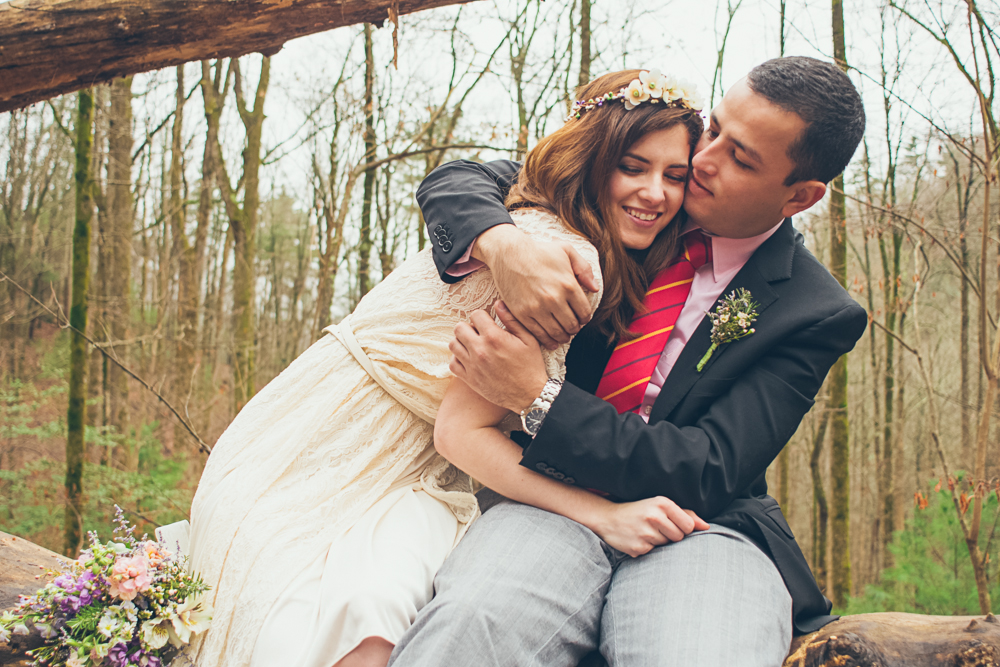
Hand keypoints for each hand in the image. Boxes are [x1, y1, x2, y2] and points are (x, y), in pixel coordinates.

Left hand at [449, 305, 547, 412]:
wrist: (530, 395)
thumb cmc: (531, 366)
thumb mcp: (529, 339)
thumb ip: (512, 320)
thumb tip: (498, 303)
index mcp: (494, 338)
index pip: (475, 315)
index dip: (482, 316)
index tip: (488, 323)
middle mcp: (480, 350)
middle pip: (459, 328)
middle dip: (469, 327)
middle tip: (479, 333)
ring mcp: (472, 365)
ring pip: (453, 344)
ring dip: (462, 342)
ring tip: (474, 345)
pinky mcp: (469, 379)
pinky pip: (453, 363)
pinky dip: (458, 359)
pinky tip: (470, 359)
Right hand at [474, 225, 598, 349]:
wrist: (508, 254)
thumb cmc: (539, 251)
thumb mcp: (566, 251)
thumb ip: (584, 269)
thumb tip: (595, 288)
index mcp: (568, 285)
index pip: (584, 312)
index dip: (585, 318)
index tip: (582, 318)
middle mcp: (554, 299)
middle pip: (572, 325)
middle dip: (575, 328)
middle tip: (572, 327)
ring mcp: (537, 308)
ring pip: (556, 332)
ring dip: (563, 336)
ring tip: (563, 335)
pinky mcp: (522, 313)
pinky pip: (538, 334)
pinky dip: (547, 341)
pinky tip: (551, 341)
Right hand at [590, 497, 710, 557]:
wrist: (608, 519)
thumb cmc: (639, 511)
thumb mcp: (660, 506)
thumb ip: (685, 514)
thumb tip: (707, 526)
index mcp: (662, 503)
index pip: (689, 525)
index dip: (683, 528)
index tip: (671, 524)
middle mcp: (654, 516)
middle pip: (679, 537)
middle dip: (671, 536)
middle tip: (655, 528)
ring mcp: (646, 533)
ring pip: (667, 546)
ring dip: (659, 542)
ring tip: (645, 532)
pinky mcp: (639, 547)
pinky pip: (654, 553)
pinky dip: (648, 548)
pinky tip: (638, 539)